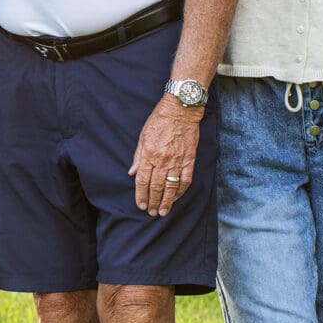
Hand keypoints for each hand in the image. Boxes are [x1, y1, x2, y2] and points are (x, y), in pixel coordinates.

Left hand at [127, 97, 202, 217]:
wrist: (180, 110)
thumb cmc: (159, 120)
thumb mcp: (143, 136)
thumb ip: (138, 157)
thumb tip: (132, 173)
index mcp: (149, 154)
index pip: (143, 180)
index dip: (141, 195)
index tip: (141, 205)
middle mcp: (162, 160)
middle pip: (156, 187)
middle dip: (153, 202)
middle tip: (152, 212)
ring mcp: (177, 161)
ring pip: (171, 187)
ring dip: (166, 201)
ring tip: (163, 211)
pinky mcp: (189, 160)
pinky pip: (185, 180)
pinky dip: (181, 191)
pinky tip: (176, 197)